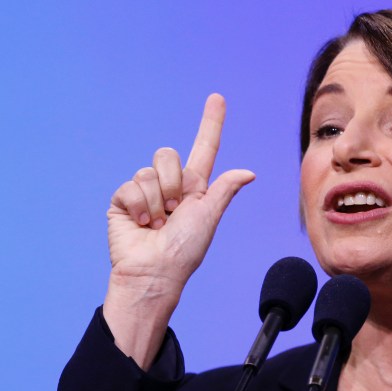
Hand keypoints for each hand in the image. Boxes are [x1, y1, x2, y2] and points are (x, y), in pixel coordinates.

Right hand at [103, 94, 254, 368]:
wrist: (155, 272)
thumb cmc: (185, 250)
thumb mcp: (209, 217)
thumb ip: (224, 190)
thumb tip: (249, 172)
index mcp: (195, 187)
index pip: (205, 148)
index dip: (211, 123)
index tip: (217, 97)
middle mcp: (170, 185)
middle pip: (168, 155)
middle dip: (173, 184)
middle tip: (174, 212)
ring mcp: (145, 192)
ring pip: (148, 171)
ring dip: (157, 201)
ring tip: (157, 224)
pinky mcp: (123, 200)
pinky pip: (130, 187)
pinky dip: (139, 207)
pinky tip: (142, 225)